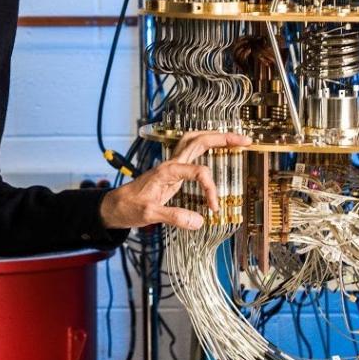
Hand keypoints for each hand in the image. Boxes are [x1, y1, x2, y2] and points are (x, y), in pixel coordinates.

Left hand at [98, 131, 250, 230]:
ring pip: (195, 142)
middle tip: (245, 140)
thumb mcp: (150, 215)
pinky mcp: (172, 172)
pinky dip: (207, 148)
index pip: (199, 172)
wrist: (113, 206)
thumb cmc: (128, 208)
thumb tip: (199, 222)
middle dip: (223, 138)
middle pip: (199, 140)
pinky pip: (192, 153)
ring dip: (215, 138)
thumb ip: (174, 217)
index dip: (210, 189)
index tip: (214, 208)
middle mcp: (171, 164)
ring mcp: (171, 166)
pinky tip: (217, 151)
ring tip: (235, 140)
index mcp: (167, 170)